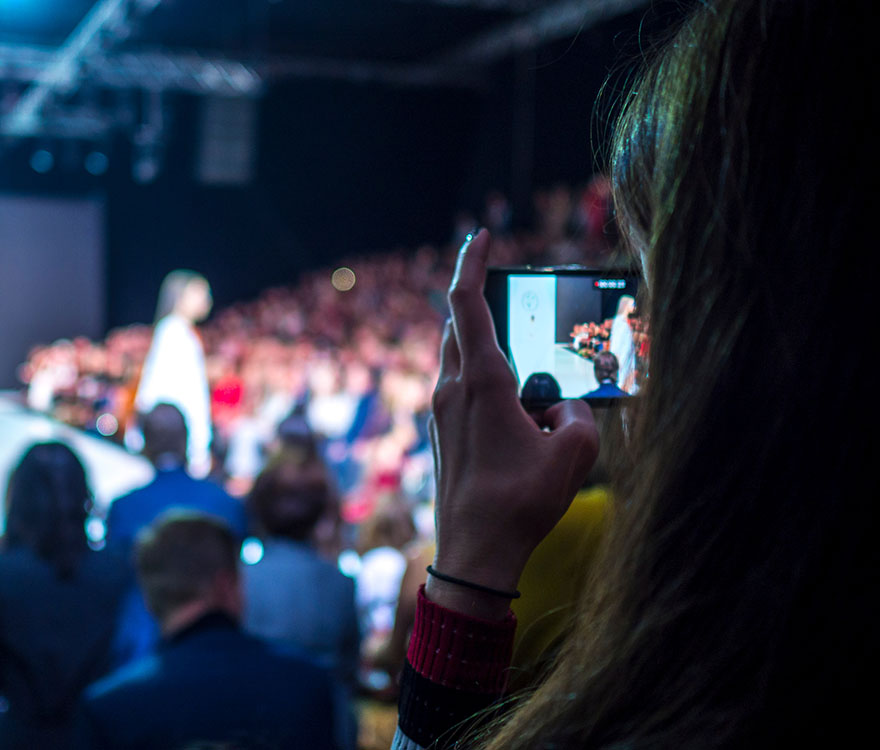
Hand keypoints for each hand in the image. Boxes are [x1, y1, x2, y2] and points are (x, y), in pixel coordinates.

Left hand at [428, 230, 598, 618]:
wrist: (473, 551)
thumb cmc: (519, 502)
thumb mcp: (574, 453)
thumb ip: (577, 415)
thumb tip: (561, 408)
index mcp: (479, 381)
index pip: (467, 302)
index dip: (472, 262)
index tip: (480, 235)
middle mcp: (451, 389)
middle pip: (459, 327)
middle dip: (482, 305)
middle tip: (510, 297)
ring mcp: (440, 412)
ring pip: (458, 359)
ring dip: (485, 349)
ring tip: (526, 370)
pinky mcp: (440, 434)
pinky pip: (460, 390)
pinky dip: (484, 382)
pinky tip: (516, 408)